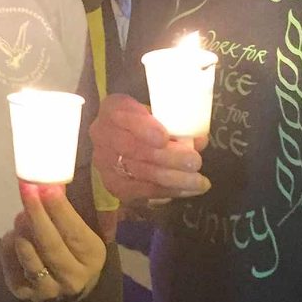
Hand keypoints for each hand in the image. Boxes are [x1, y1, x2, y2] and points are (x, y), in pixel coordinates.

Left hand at [0, 182, 105, 301]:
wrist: (69, 282)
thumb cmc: (76, 244)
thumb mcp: (85, 226)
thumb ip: (72, 206)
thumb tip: (53, 181)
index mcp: (92, 257)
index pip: (73, 232)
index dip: (58, 208)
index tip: (46, 186)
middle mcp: (73, 278)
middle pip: (50, 244)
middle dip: (36, 213)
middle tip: (27, 188)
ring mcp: (47, 289)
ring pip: (28, 253)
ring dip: (21, 227)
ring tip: (22, 214)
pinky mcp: (24, 293)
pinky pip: (10, 262)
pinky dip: (9, 243)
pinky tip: (15, 233)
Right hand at [90, 93, 209, 201]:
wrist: (122, 139)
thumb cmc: (145, 121)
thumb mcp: (157, 113)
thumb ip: (175, 124)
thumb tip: (198, 140)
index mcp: (112, 109)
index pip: (122, 115)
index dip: (143, 128)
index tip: (164, 138)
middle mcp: (102, 135)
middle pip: (132, 148)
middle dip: (167, 157)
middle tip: (195, 161)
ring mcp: (104, 162)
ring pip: (138, 173)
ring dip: (172, 179)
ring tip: (199, 181)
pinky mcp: (113, 184)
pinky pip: (140, 191)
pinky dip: (167, 191)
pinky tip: (187, 190)